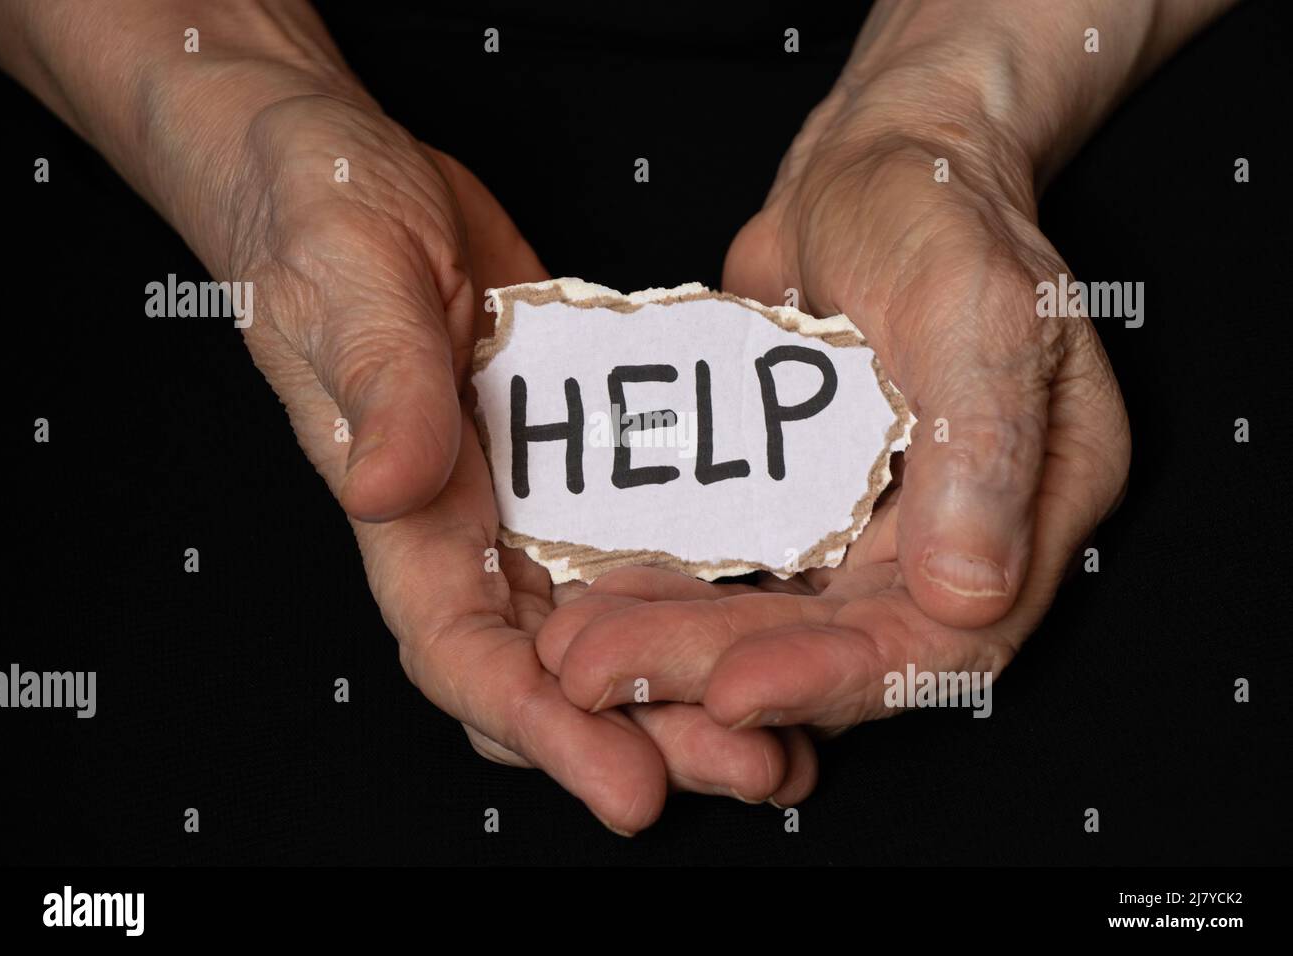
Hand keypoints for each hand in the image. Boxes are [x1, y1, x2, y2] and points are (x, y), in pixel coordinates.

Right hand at [0, 0, 816, 830]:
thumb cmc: (319, 224)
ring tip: (783, 738)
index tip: (629, 787)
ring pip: (608, 634)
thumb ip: (380, 387)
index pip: (466, 655)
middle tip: (752, 767)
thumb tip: (397, 487)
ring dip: (688, 693)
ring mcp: (525, 507)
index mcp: (402, 519)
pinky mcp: (575, 466)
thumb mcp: (350, 284)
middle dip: (646, 736)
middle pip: (554, 675)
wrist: (348, 176)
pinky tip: (775, 628)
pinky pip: (641, 553)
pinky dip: (700, 606)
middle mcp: (467, 534)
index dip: (545, 730)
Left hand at [538, 45, 1130, 734]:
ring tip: (579, 656)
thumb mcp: (974, 305)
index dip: (839, 678)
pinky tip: (597, 600)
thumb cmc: (935, 211)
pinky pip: (737, 573)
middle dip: (720, 670)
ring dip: (679, 646)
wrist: (869, 171)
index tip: (732, 693)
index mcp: (1032, 504)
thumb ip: (980, 444)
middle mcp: (955, 537)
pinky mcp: (803, 510)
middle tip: (603, 676)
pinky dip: (671, 593)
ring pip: (778, 622)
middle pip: (841, 647)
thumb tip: (970, 593)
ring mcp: (874, 530)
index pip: (943, 639)